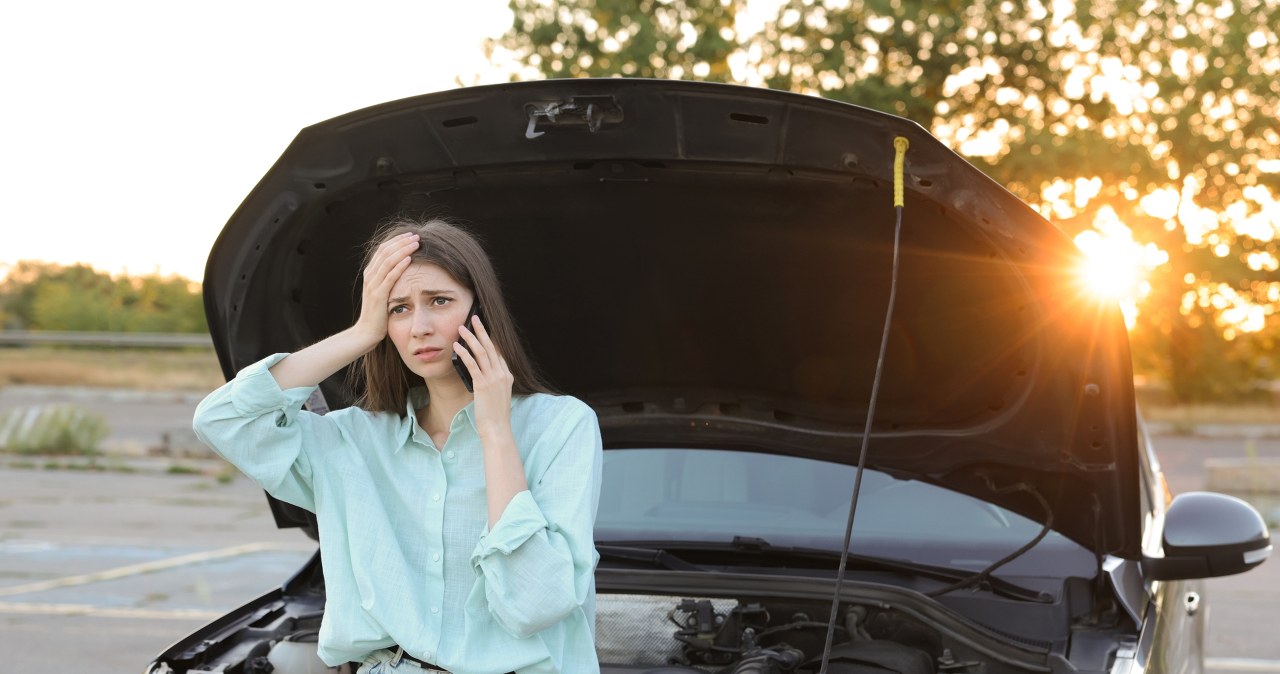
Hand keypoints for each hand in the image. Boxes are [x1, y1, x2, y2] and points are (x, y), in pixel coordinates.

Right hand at [353, 232, 418, 346]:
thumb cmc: (378, 314)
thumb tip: (402, 268)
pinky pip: (390, 276)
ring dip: (403, 250)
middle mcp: (370, 276)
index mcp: (370, 273)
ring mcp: (373, 285)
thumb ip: (388, 280)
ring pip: (388, 260)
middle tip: (416, 236)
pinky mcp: (378, 295)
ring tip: (416, 243)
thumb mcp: (382, 292)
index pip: (382, 250)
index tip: (410, 235)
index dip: (396, 241)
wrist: (367, 332)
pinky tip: (410, 258)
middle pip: (385, 251)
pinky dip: (400, 266)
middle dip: (402, 241)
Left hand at [453, 315, 513, 436]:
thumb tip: (480, 373)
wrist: (497, 428)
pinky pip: (473, 365)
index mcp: (507, 376)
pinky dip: (464, 354)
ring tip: (462, 328)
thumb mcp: (497, 395)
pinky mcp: (483, 385)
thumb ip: (493, 382)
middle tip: (475, 318)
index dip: (490, 338)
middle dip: (482, 331)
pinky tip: (457, 347)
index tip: (483, 328)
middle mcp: (502, 374)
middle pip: (491, 347)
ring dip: (471, 338)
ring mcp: (493, 379)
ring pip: (481, 352)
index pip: (498, 352)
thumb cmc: (495, 415)